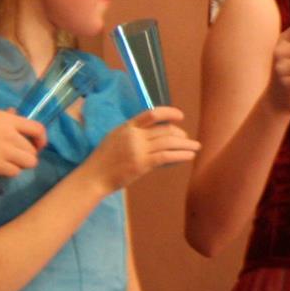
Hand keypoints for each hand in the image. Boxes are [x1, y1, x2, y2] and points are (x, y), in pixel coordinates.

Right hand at [0, 106, 45, 176]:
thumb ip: (4, 117)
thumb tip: (15, 115)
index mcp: (9, 120)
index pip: (38, 129)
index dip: (41, 139)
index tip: (37, 144)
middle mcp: (10, 136)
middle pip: (33, 151)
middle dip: (28, 154)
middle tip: (17, 155)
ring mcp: (2, 152)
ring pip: (27, 164)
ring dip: (20, 164)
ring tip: (8, 161)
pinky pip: (13, 172)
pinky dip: (9, 171)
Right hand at [85, 108, 199, 191]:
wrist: (93, 177)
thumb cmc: (104, 160)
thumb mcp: (116, 138)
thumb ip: (133, 133)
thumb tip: (155, 132)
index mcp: (127, 126)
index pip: (152, 114)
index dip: (169, 113)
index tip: (180, 116)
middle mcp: (134, 135)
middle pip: (165, 130)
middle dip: (181, 134)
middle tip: (187, 139)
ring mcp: (138, 149)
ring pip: (169, 142)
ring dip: (186, 144)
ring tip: (196, 147)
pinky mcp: (142, 164)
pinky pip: (167, 156)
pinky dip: (181, 155)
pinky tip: (189, 156)